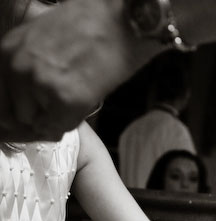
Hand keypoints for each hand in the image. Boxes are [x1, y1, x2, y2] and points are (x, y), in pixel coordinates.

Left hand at [0, 0, 161, 141]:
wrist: (126, 21)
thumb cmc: (95, 23)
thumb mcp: (45, 35)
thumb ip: (32, 62)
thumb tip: (32, 92)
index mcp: (9, 49)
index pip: (2, 96)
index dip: (21, 107)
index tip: (36, 113)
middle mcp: (18, 66)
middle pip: (18, 112)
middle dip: (40, 112)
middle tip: (62, 104)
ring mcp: (41, 83)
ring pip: (40, 122)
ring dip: (57, 117)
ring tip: (78, 97)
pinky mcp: (67, 98)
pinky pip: (63, 126)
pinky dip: (74, 120)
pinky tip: (87, 101)